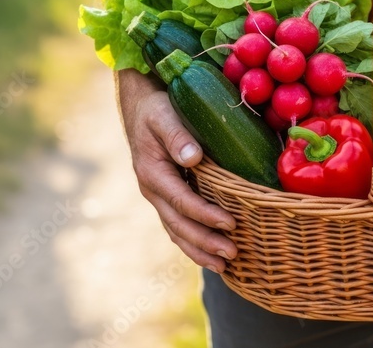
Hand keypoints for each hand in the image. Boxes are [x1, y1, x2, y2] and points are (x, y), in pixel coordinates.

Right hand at [117, 69, 237, 272]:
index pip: (182, 201)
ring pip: (176, 231)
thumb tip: (192, 157)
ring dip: (199, 250)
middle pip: (179, 224)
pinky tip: (210, 254)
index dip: (205, 215)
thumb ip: (177, 135)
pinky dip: (193, 242)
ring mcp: (158, 196)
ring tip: (224, 266)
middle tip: (232, 255)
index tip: (230, 224)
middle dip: (205, 242)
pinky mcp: (166, 196)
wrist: (141, 106)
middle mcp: (153, 190)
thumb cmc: (157, 108)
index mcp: (153, 173)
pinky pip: (177, 225)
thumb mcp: (164, 115)